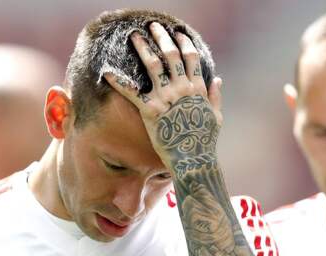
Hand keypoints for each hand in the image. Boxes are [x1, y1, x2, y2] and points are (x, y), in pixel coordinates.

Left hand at [104, 23, 222, 169]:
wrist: (193, 160)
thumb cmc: (205, 141)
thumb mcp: (217, 116)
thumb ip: (215, 96)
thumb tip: (218, 79)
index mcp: (197, 89)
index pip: (191, 58)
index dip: (183, 42)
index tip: (177, 33)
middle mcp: (181, 89)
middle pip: (172, 55)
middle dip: (162, 37)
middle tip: (153, 26)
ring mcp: (166, 98)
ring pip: (153, 65)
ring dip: (143, 48)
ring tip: (134, 37)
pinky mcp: (150, 111)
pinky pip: (132, 93)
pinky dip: (118, 82)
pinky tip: (107, 72)